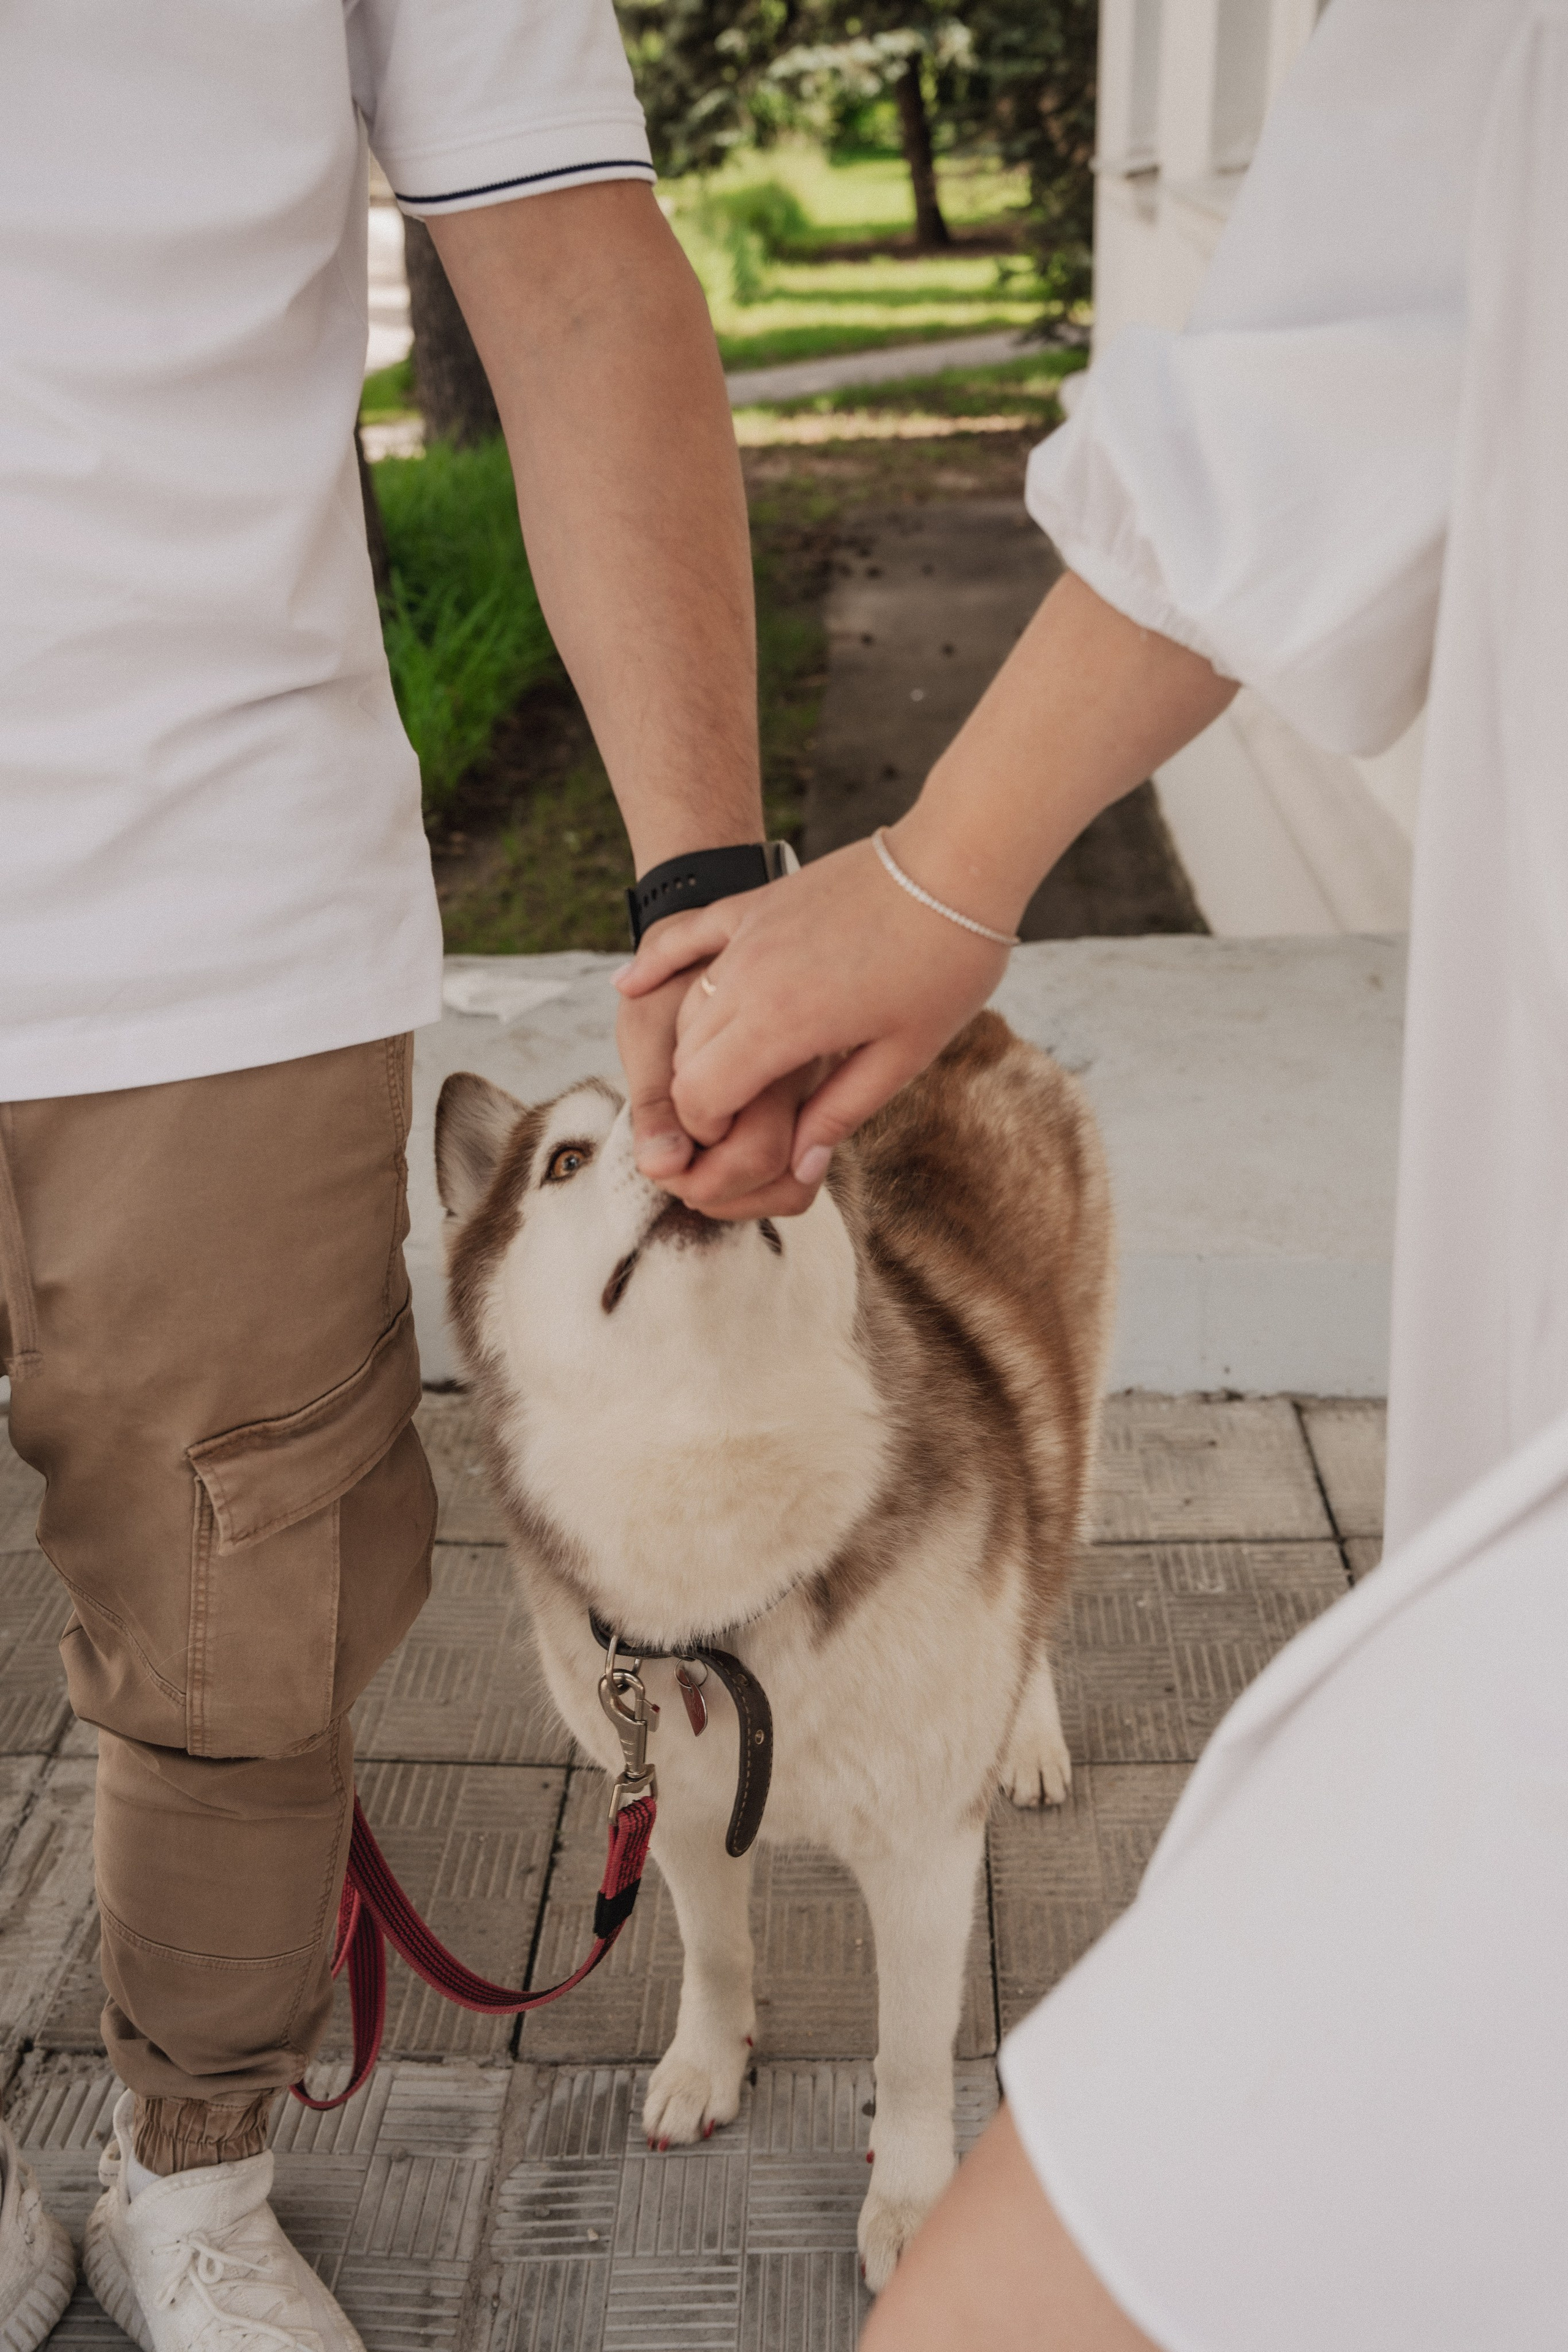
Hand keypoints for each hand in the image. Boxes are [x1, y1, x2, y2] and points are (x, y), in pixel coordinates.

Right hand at [614, 830, 1010, 1212]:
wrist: (954, 864)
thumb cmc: (943, 966)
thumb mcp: (902, 1056)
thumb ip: (840, 1111)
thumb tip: (799, 1166)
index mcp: (784, 1026)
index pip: (702, 1095)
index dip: (708, 1130)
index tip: (734, 1142)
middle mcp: (748, 981)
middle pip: (687, 1056)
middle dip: (700, 1096)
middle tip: (737, 1118)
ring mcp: (746, 937)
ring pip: (688, 1008)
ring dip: (696, 1047)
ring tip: (728, 1071)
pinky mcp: (755, 904)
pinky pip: (686, 938)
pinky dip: (655, 966)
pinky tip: (630, 986)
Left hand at [616, 972, 827, 1212]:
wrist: (707, 950)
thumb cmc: (668, 990)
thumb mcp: (647, 1029)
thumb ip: (654, 1099)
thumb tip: (659, 1167)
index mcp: (774, 1054)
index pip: (755, 1151)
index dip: (699, 1172)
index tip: (659, 1156)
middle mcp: (808, 1081)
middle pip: (786, 1175)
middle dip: (717, 1192)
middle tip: (669, 1176)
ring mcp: (814, 1098)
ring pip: (799, 1184)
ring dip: (741, 1200)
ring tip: (689, 1180)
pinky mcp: (807, 1110)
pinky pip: (798, 1173)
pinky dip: (756, 1188)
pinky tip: (713, 1168)